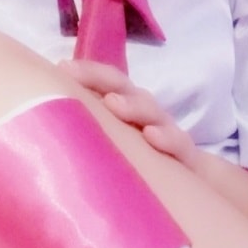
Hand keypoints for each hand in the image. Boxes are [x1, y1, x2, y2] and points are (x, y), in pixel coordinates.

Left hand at [58, 59, 198, 170]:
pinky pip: (178, 142)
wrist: (195, 179)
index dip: (87, 72)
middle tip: (74, 75)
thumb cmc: (148, 161)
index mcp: (129, 108)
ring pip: (152, 111)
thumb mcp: (121, 144)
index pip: (108, 82)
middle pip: (125, 88)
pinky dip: (166, 137)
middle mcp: (147, 114)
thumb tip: (52, 132)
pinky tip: (151, 135)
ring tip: (113, 104)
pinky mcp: (185, 156)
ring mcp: (167, 132)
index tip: (60, 68)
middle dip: (100, 79)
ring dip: (132, 105)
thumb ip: (95, 134)